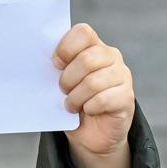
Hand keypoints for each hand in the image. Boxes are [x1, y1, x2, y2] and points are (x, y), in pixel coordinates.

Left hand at [54, 24, 134, 167]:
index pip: (83, 32)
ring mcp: (122, 76)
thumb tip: (39, 61)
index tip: (56, 64)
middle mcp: (111, 57)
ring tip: (71, 105)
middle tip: (63, 91)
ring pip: (93, 82)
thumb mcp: (63, 82)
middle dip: (68, 79)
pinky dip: (90, 108)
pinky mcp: (127, 97)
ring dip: (76, 97)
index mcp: (94, 46)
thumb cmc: (75, 103)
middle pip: (86, 59)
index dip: (66, 48)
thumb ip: (57, 69)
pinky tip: (88, 110)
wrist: (93, 134)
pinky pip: (103, 99)